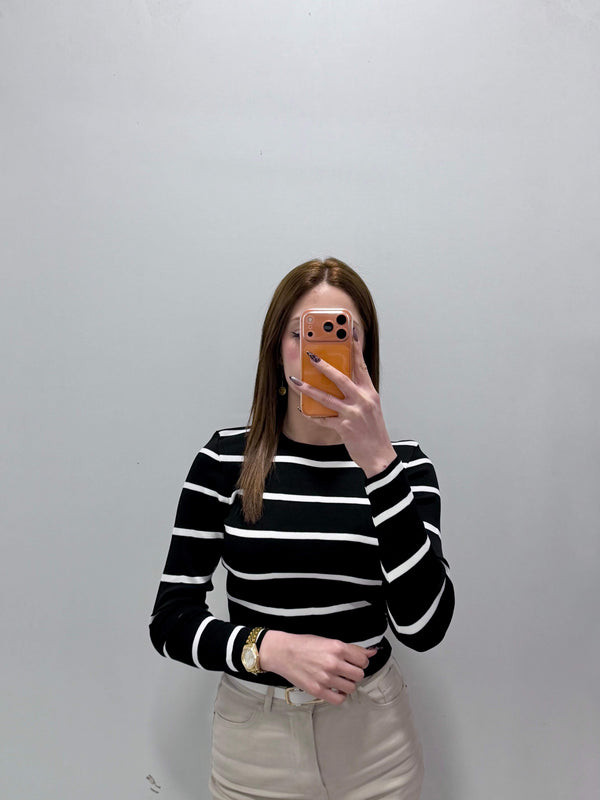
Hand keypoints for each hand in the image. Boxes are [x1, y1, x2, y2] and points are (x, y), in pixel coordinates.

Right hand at [259, 631, 376, 704]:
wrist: (283, 652)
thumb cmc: (304, 644)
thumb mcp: (328, 641)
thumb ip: (351, 648)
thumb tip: (371, 652)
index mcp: (337, 648)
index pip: (363, 660)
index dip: (361, 661)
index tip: (355, 662)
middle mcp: (334, 663)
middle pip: (359, 675)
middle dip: (355, 673)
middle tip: (347, 671)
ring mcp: (326, 678)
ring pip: (351, 687)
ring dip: (348, 684)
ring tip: (340, 679)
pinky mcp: (318, 690)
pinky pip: (339, 699)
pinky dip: (340, 696)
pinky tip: (335, 689)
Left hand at [291, 333, 396, 476]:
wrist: (380, 456)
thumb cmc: (374, 431)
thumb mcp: (371, 407)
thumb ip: (358, 393)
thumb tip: (340, 381)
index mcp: (370, 393)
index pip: (361, 366)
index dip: (355, 349)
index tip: (349, 334)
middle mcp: (363, 400)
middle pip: (341, 378)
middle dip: (324, 366)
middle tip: (311, 356)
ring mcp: (353, 414)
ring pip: (327, 398)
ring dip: (309, 389)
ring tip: (295, 382)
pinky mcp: (344, 427)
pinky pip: (323, 419)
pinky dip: (312, 414)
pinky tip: (303, 409)